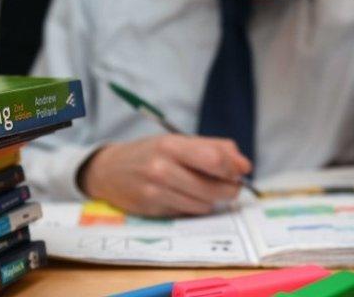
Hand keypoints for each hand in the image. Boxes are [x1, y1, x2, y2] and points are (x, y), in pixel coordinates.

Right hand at [79, 134, 251, 216]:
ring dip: (212, 199)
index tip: (240, 170)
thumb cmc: (149, 152)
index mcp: (171, 145)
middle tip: (230, 184)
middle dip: (230, 188)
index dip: (234, 168)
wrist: (108, 170)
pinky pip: (189, 212)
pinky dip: (195, 206)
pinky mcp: (153, 210)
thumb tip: (245, 166)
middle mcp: (162, 168)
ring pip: (205, 204)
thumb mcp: (177, 141)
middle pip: (214, 187)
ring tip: (203, 188)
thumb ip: (213, 148)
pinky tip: (185, 196)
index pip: (215, 160)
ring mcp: (156, 191)